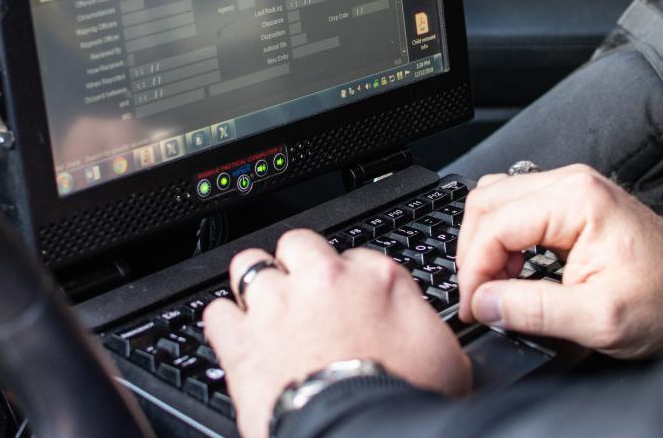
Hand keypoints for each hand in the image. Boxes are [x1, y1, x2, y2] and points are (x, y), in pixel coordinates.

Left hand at [204, 230, 470, 437]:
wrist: (360, 435)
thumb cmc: (404, 401)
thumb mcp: (446, 357)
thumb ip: (422, 323)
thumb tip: (418, 323)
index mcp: (378, 280)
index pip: (356, 257)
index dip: (350, 280)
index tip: (349, 300)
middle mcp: (324, 281)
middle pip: (299, 244)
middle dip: (297, 265)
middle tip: (302, 294)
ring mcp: (278, 306)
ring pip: (250, 266)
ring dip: (256, 286)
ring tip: (263, 309)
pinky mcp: (242, 341)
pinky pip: (217, 312)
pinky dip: (225, 323)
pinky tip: (237, 337)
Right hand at [457, 165, 662, 358]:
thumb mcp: (599, 318)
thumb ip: (534, 310)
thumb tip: (484, 303)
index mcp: (575, 200)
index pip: (494, 224)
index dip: (474, 270)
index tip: (475, 308)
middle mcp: (570, 182)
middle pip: (485, 202)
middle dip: (473, 254)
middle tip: (481, 298)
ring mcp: (571, 188)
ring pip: (495, 201)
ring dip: (485, 244)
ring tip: (496, 285)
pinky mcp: (572, 202)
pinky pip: (516, 208)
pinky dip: (502, 239)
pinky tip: (513, 270)